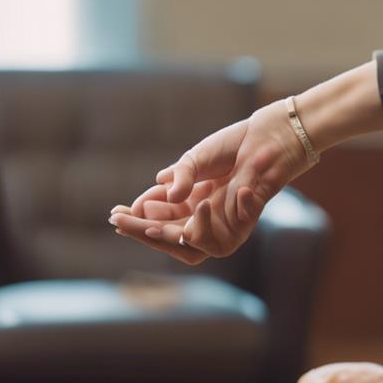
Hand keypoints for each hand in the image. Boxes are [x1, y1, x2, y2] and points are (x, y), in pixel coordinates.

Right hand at [109, 100, 312, 263]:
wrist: (266, 138)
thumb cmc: (230, 147)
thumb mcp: (196, 159)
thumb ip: (180, 177)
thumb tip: (159, 189)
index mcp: (189, 202)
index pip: (160, 218)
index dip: (139, 220)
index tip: (116, 215)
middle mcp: (206, 216)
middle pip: (173, 236)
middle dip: (145, 231)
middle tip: (123, 222)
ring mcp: (226, 220)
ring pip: (200, 245)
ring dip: (179, 234)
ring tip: (157, 223)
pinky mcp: (248, 218)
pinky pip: (239, 227)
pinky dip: (235, 209)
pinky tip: (233, 192)